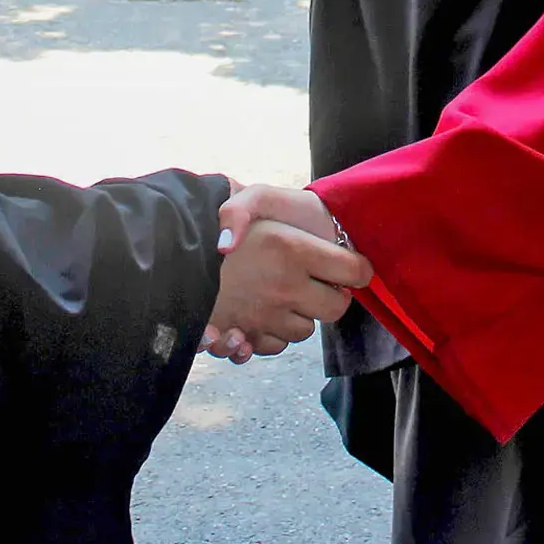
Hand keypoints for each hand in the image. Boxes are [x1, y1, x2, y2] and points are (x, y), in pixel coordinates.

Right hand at [200, 187, 370, 362]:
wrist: (188, 258)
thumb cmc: (223, 225)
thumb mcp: (253, 199)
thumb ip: (267, 207)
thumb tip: (251, 241)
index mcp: (290, 248)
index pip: (355, 270)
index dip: (355, 267)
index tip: (350, 265)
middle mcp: (283, 286)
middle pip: (336, 307)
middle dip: (330, 296)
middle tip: (315, 282)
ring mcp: (266, 315)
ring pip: (305, 329)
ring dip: (298, 316)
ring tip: (281, 295)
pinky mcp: (249, 336)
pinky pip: (276, 345)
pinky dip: (271, 335)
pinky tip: (260, 315)